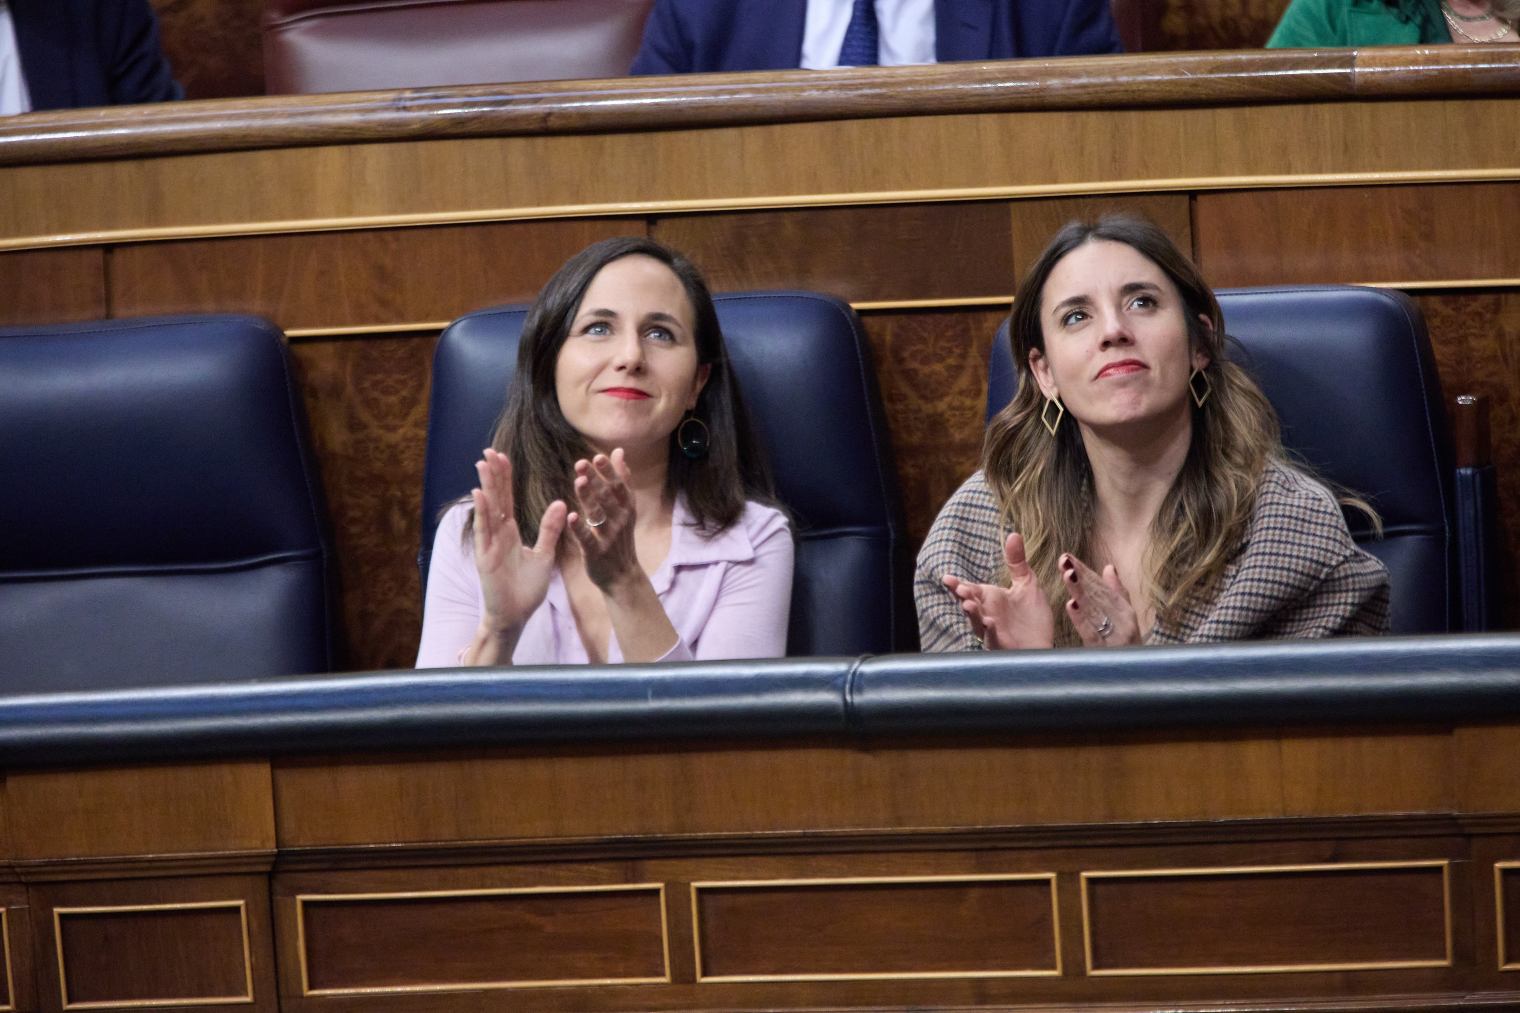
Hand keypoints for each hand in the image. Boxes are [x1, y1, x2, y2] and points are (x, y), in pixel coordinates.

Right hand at [470, 448, 565, 634]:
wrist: (515, 616)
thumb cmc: (527, 589)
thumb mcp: (544, 554)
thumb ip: (550, 529)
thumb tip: (562, 503)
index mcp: (510, 532)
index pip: (507, 499)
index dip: (504, 478)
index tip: (502, 456)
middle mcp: (497, 534)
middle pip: (495, 499)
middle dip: (492, 475)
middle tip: (489, 450)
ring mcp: (489, 544)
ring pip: (488, 510)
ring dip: (485, 486)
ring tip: (482, 463)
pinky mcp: (485, 557)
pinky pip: (484, 532)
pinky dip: (482, 513)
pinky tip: (479, 494)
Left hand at [567, 449, 642, 592]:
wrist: (622, 576)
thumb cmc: (621, 537)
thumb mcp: (626, 508)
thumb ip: (622, 480)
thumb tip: (618, 451)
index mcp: (626, 508)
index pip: (619, 486)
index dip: (609, 472)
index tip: (597, 457)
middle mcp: (620, 520)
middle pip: (607, 497)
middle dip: (595, 479)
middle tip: (581, 464)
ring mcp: (609, 537)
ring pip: (598, 514)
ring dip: (588, 498)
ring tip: (578, 482)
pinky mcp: (596, 552)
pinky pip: (587, 539)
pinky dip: (579, 528)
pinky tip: (571, 516)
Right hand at [942, 533, 1055, 649]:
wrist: (1044, 644)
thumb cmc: (1032, 618)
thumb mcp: (1027, 584)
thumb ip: (1017, 562)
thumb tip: (1013, 533)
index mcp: (990, 599)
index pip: (970, 589)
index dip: (957, 585)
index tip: (947, 578)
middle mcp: (986, 614)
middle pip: (969, 604)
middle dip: (963, 597)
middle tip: (961, 589)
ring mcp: (992, 631)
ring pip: (976, 623)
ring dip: (972, 614)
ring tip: (968, 605)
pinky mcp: (1002, 645)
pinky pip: (992, 638)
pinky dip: (989, 631)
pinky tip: (989, 623)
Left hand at [1059, 552, 1141, 645]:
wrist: (1139, 680)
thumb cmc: (1130, 649)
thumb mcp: (1126, 620)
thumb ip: (1118, 593)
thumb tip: (1109, 567)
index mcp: (1125, 612)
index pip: (1102, 588)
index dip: (1085, 572)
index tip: (1068, 557)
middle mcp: (1124, 622)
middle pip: (1099, 595)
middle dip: (1080, 576)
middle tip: (1064, 560)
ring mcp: (1117, 636)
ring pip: (1095, 610)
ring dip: (1081, 591)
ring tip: (1067, 575)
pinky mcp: (1107, 651)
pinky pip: (1093, 633)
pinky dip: (1082, 618)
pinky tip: (1071, 605)